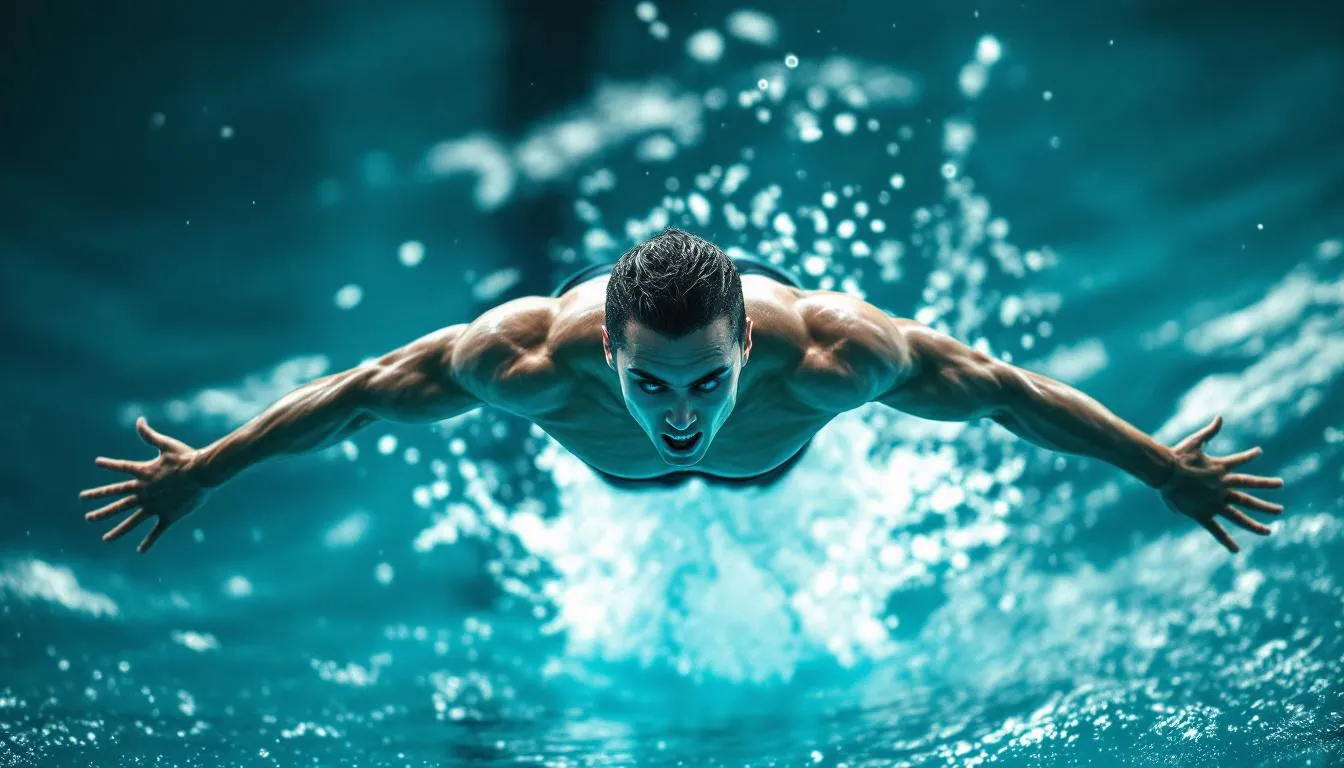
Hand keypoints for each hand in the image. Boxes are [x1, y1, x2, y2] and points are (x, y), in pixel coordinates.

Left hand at [81, 417, 208, 553]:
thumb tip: (138, 420)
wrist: (202, 473)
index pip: (121, 468)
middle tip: (87, 516)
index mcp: (143, 473)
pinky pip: (156, 531)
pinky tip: (139, 551)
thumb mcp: (166, 445)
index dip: (109, 464)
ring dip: (117, 530)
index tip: (98, 462)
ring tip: (105, 538)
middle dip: (101, 509)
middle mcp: (144, 492)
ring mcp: (154, 506)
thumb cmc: (187, 457)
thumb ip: (149, 435)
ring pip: (131, 520)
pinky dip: (148, 541)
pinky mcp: (168, 516)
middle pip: (118, 501)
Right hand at [1158, 415, 1283, 552]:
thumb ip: (1210, 431)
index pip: (1240, 463)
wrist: (1165, 471)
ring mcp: (1214, 502)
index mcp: (1221, 470)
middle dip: (1266, 503)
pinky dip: (1225, 540)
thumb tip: (1221, 416)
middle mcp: (1223, 488)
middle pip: (1249, 498)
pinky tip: (1236, 550)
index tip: (1259, 452)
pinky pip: (1216, 529)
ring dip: (1255, 524)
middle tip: (1280, 510)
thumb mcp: (1195, 441)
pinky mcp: (1202, 513)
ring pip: (1239, 516)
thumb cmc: (1178, 455)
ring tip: (1268, 531)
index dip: (1249, 456)